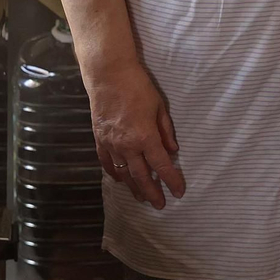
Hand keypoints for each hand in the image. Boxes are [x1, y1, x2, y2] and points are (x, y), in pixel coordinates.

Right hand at [88, 63, 186, 207]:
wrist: (108, 75)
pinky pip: (107, 163)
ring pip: (123, 173)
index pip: (161, 165)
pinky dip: (114, 173)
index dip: (171, 180)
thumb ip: (166, 131)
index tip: (179, 192)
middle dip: (152, 192)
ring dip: (133, 187)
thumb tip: (173, 150)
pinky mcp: (99, 139)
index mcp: (145, 137)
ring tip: (141, 197)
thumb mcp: (159, 106)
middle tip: (159, 205)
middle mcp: (127, 145)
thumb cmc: (137, 86)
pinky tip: (120, 180)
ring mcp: (111, 144)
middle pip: (141, 176)